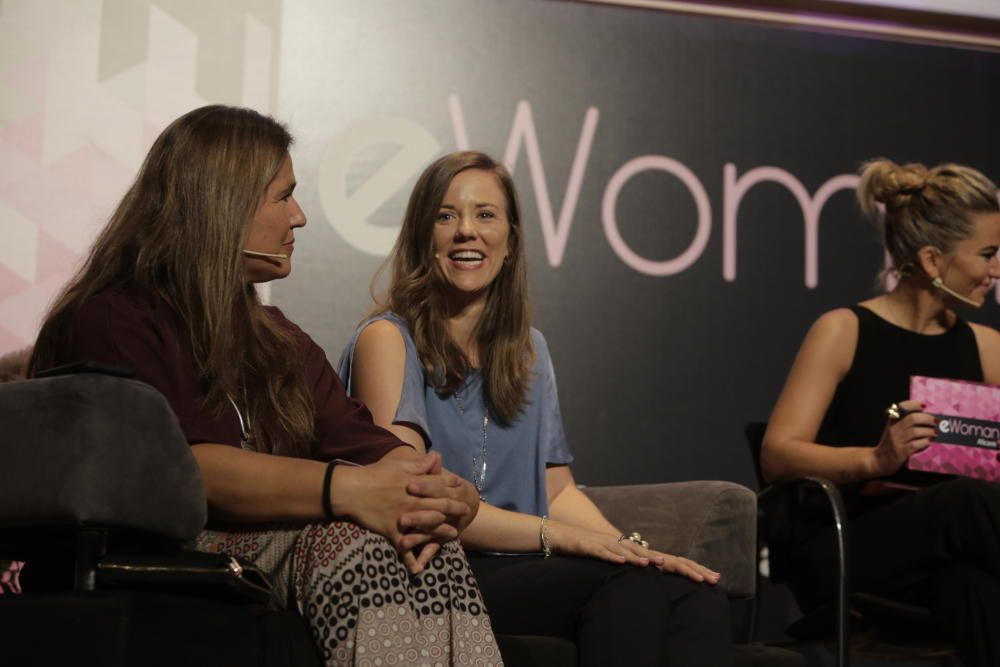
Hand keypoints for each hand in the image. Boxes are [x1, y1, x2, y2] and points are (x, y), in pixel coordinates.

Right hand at [329, 453, 470, 572]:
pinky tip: (418, 569)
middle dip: (455, 509)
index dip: (452, 486)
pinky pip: (404, 549)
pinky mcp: (393, 532)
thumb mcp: (398, 465)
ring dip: (442, 532)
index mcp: (416, 485)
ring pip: (429, 528)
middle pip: (440, 507)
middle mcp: (414, 502)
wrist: (351, 490)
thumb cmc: (373, 474)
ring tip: (453, 535)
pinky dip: (411, 560)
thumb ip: (419, 465)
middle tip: (466, 511)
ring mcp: (405, 519)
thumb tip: (436, 457)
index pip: (439, 485)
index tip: (461, 487)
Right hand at [542, 520, 719, 582]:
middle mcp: (628, 546)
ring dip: (648, 560)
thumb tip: (656, 575)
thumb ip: (636, 565)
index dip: (691, 568)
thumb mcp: (618, 560)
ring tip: (665, 567)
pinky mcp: (592, 547)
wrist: (561, 534)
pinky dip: (616, 557)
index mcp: (637, 552)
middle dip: (685, 567)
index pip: (669, 561)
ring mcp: (610, 545)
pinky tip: (626, 562)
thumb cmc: (591, 549)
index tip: (712, 578)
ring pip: (633, 553)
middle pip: (661, 557)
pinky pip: (605, 553)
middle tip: (708, 578)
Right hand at [870, 399, 936, 476]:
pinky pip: (915, 445)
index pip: (901, 407)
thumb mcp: (894, 430)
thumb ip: (906, 423)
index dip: (913, 404)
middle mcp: (893, 429)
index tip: (923, 406)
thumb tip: (927, 417)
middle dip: (927, 419)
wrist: (879, 460)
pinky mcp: (901, 452)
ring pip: (916, 432)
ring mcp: (896, 441)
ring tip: (934, 433)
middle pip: (912, 419)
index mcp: (892, 421)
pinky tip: (928, 442)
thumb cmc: (891, 444)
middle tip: (935, 421)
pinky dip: (925, 442)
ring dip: (929, 431)